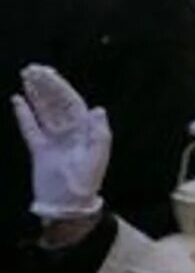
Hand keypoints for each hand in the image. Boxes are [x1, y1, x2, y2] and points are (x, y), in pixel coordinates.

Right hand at [11, 64, 110, 224]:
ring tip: (26, 77)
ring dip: (35, 94)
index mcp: (84, 128)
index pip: (70, 101)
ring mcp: (53, 138)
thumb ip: (99, 131)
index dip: (60, 86)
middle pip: (55, 102)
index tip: (48, 73)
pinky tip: (17, 100)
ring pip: (43, 111)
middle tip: (32, 68)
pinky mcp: (39, 149)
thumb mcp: (98, 155)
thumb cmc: (87, 180)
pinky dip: (24, 115)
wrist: (68, 204)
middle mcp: (68, 129)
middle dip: (45, 85)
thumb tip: (97, 108)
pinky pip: (30, 128)